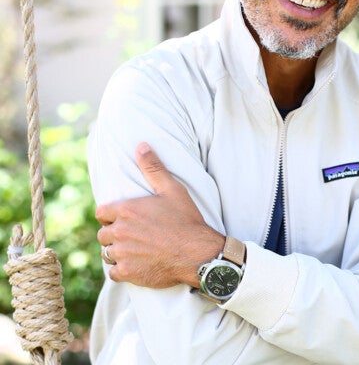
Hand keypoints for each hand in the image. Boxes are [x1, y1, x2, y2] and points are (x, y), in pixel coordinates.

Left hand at [96, 142, 224, 287]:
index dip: (111, 215)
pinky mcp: (127, 273)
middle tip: (133, 234)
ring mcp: (122, 254)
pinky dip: (122, 270)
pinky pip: (113, 272)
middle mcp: (119, 232)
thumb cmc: (185, 219)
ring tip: (134, 249)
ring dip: (117, 251)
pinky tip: (136, 264)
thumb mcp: (172, 189)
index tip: (122, 218)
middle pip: (103, 234)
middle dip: (114, 233)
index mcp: (126, 210)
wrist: (197, 253)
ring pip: (107, 253)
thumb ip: (153, 167)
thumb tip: (141, 145)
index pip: (101, 213)